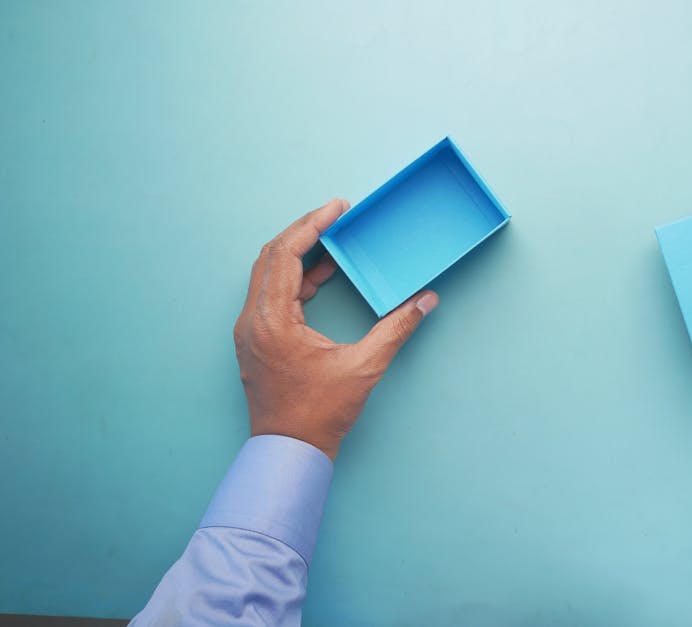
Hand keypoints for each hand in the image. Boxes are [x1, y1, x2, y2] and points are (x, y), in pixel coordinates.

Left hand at [233, 198, 438, 459]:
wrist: (289, 451)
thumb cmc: (319, 414)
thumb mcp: (363, 368)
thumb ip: (395, 329)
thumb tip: (424, 300)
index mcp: (272, 320)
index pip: (286, 254)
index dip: (312, 225)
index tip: (337, 208)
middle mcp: (253, 319)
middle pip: (272, 256)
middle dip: (305, 232)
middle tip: (337, 217)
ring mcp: (250, 330)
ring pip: (269, 274)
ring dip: (300, 255)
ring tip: (335, 244)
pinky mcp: (256, 341)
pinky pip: (271, 295)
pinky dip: (296, 280)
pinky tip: (323, 280)